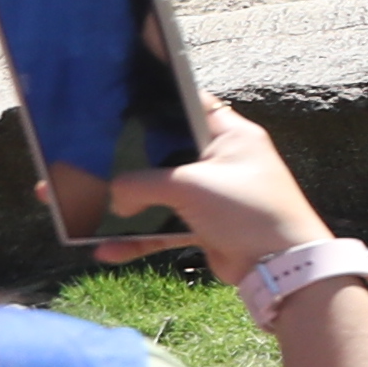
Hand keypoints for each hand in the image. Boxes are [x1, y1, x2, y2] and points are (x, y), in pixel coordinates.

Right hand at [96, 99, 329, 285]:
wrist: (281, 266)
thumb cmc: (248, 211)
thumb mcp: (189, 186)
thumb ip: (143, 183)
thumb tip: (115, 199)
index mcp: (231, 135)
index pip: (193, 104)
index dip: (161, 100)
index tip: (124, 100)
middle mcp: (224, 161)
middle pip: (168, 152)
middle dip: (131, 160)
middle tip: (93, 159)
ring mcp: (215, 195)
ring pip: (161, 194)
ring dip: (128, 205)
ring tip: (87, 207)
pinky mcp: (207, 226)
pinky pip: (164, 228)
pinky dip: (139, 239)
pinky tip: (108, 249)